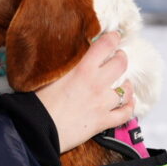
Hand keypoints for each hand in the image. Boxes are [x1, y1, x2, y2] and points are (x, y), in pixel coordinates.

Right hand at [34, 32, 133, 152]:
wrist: (38, 129)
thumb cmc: (37, 101)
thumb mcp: (48, 74)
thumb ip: (62, 63)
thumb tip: (64, 54)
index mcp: (83, 68)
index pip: (106, 45)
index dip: (113, 38)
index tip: (114, 37)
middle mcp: (97, 83)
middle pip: (121, 64)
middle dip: (121, 58)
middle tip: (118, 57)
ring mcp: (102, 103)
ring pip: (126, 90)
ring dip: (126, 84)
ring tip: (125, 82)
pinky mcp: (102, 121)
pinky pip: (125, 114)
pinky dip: (129, 107)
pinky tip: (129, 103)